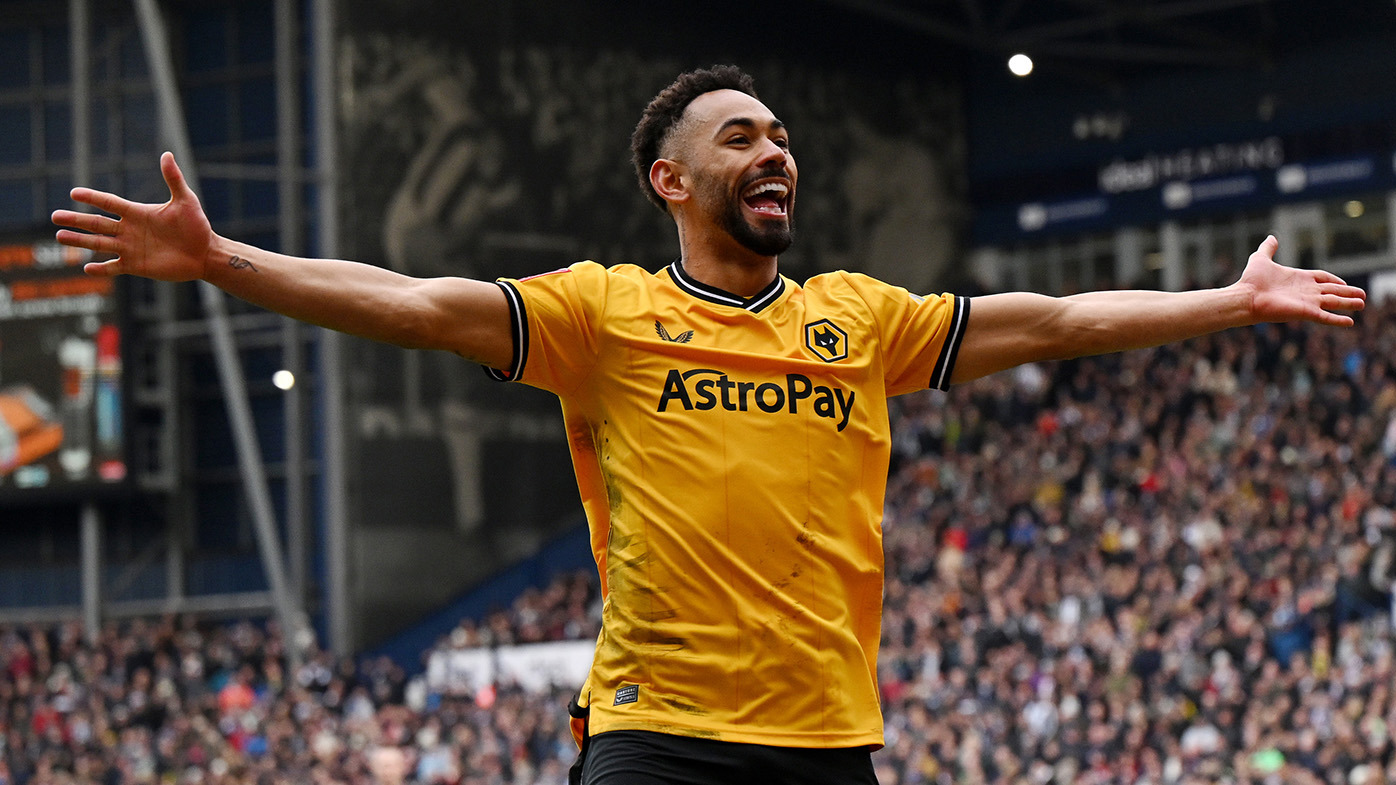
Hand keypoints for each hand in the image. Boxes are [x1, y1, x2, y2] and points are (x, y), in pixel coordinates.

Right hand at [51, 152, 213, 281]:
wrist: (205, 253)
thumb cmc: (197, 226)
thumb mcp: (185, 201)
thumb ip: (173, 179)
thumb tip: (166, 154)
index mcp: (138, 212)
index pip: (109, 203)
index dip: (92, 198)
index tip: (74, 192)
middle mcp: (129, 229)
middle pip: (97, 224)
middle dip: (76, 220)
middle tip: (55, 216)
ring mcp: (131, 248)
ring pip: (99, 243)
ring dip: (80, 241)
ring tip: (60, 237)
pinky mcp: (136, 265)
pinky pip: (114, 267)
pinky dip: (101, 268)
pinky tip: (86, 267)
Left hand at [1236, 236, 1365, 325]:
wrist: (1245, 296)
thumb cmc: (1251, 280)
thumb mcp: (1261, 259)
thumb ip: (1268, 249)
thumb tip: (1271, 237)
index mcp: (1299, 279)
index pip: (1322, 278)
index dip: (1333, 280)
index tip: (1343, 283)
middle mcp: (1305, 291)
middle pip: (1332, 291)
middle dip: (1347, 293)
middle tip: (1362, 296)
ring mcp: (1306, 302)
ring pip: (1333, 302)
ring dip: (1348, 303)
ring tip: (1362, 304)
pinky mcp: (1305, 312)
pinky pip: (1325, 317)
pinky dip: (1337, 319)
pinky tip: (1350, 322)